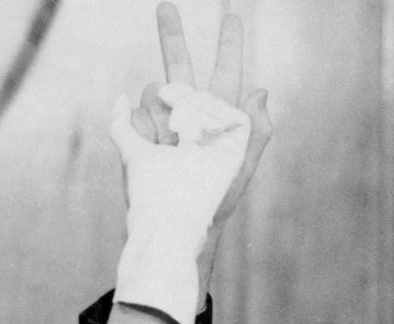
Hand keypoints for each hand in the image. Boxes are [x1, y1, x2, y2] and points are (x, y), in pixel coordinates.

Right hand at [123, 3, 272, 306]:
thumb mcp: (242, 168)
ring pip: (153, 93)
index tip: (232, 16)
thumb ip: (256, 129)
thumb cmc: (215, 202)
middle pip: (178, 65)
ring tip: (170, 148)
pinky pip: (132, 118)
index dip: (229, 44)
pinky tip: (152, 151)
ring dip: (161, 115)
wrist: (175, 230)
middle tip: (164, 4)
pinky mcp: (134, 140)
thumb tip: (260, 89)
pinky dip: (141, 130)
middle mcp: (188, 115)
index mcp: (218, 117)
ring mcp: (159, 127)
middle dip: (171, 35)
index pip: (226, 72)